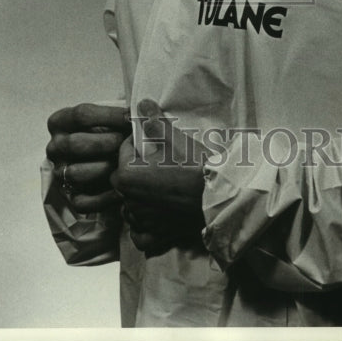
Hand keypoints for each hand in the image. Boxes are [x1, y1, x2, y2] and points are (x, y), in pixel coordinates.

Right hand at [46, 103, 130, 213]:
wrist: (110, 158)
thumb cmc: (111, 131)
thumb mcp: (112, 117)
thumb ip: (124, 113)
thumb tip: (145, 107)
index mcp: (61, 122)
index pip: (82, 115)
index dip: (110, 116)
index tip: (132, 118)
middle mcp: (55, 147)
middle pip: (75, 144)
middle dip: (105, 143)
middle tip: (125, 143)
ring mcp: (60, 173)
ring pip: (75, 174)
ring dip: (104, 169)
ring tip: (124, 165)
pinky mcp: (69, 197)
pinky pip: (82, 201)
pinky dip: (104, 198)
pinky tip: (123, 190)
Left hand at [111, 100, 205, 256]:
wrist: (219, 194)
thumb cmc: (194, 164)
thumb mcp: (173, 137)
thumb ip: (154, 121)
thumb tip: (141, 104)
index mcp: (127, 175)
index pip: (122, 152)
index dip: (136, 143)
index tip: (152, 141)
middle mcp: (129, 201)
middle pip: (123, 180)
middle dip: (134, 170)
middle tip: (156, 162)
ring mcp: (143, 221)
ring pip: (130, 208)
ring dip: (137, 199)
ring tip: (158, 187)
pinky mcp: (157, 236)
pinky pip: (141, 234)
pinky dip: (144, 228)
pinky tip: (156, 216)